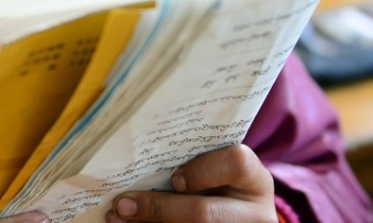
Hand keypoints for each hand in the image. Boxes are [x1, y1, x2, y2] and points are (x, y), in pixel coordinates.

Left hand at [108, 145, 275, 222]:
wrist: (236, 213)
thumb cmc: (217, 178)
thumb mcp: (215, 167)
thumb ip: (188, 160)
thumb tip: (130, 156)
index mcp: (254, 179)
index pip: (235, 163)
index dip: (201, 171)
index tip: (173, 180)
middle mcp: (255, 213)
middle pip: (204, 213)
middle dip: (158, 209)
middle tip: (121, 204)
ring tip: (117, 218)